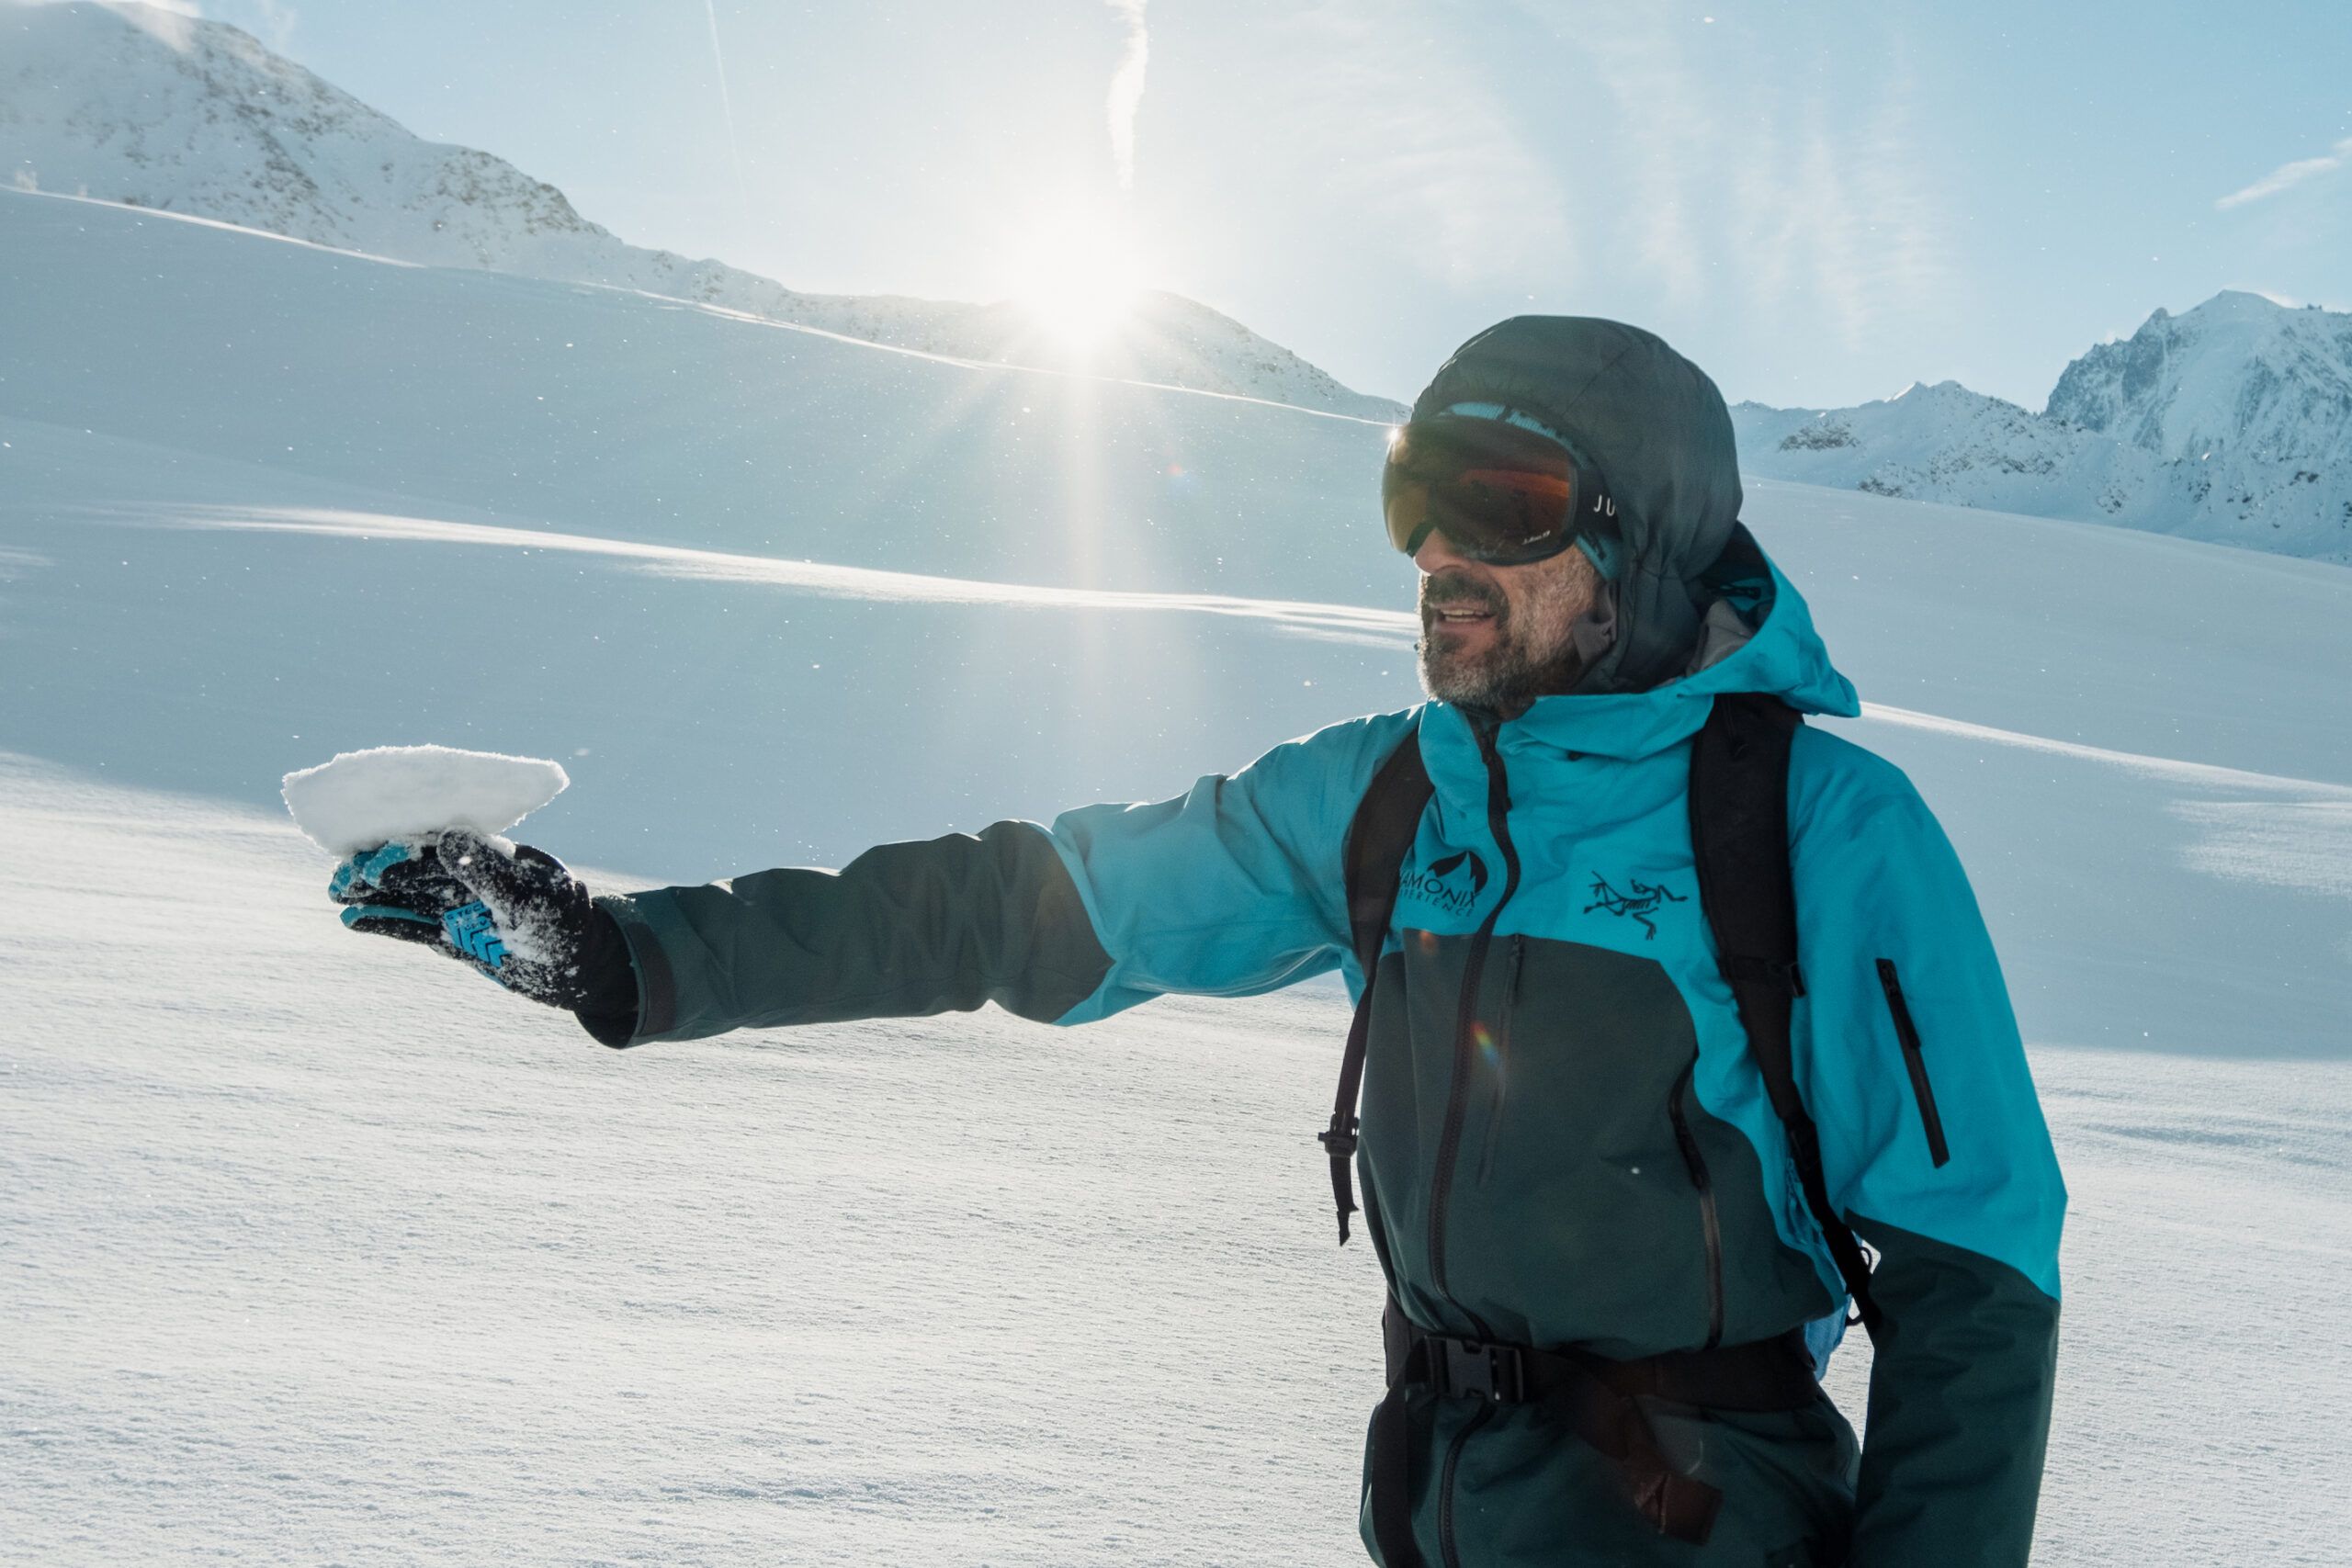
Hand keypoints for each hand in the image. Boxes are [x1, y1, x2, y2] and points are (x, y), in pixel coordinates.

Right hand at [329, 829, 619, 1011]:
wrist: (581, 972)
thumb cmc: (564, 928)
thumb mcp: (530, 900)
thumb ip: (489, 873)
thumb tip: (448, 837)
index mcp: (494, 857)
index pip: (442, 850)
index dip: (407, 855)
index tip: (375, 865)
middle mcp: (472, 878)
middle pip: (417, 871)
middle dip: (379, 872)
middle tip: (341, 879)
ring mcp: (461, 908)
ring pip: (409, 898)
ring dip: (375, 895)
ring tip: (337, 894)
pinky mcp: (454, 937)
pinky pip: (415, 928)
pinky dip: (388, 923)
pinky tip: (354, 919)